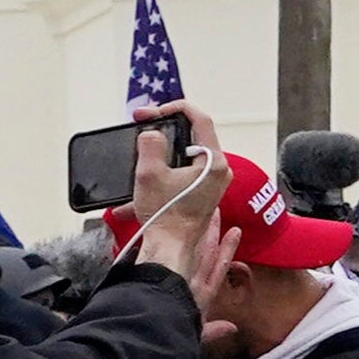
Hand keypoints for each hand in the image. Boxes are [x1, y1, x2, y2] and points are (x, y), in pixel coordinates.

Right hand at [124, 107, 225, 264]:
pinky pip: (183, 172)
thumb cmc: (164, 217)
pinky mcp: (202, 193)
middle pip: (192, 136)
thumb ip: (151, 142)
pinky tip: (143, 177)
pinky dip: (163, 170)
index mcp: (213, 162)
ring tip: (139, 150)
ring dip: (160, 152)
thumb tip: (153, 133)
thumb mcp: (149, 172)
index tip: (153, 112)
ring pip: (185, 154)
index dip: (175, 108)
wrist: (169, 249)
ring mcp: (212, 183)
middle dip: (164, 129)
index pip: (201, 120)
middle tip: (144, 124)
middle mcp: (218, 171)